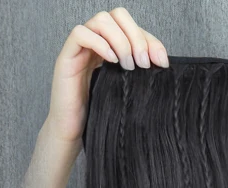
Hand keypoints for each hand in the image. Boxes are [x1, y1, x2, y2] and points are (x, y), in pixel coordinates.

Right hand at [46, 8, 168, 143]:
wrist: (73, 131)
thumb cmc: (95, 111)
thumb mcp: (124, 85)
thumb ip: (139, 68)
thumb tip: (162, 59)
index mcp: (108, 46)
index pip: (131, 26)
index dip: (149, 39)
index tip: (159, 62)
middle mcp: (94, 42)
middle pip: (117, 15)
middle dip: (135, 36)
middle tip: (141, 62)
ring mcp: (79, 48)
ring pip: (101, 20)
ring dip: (119, 40)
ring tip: (126, 64)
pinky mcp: (65, 57)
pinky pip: (80, 34)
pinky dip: (99, 43)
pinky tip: (110, 61)